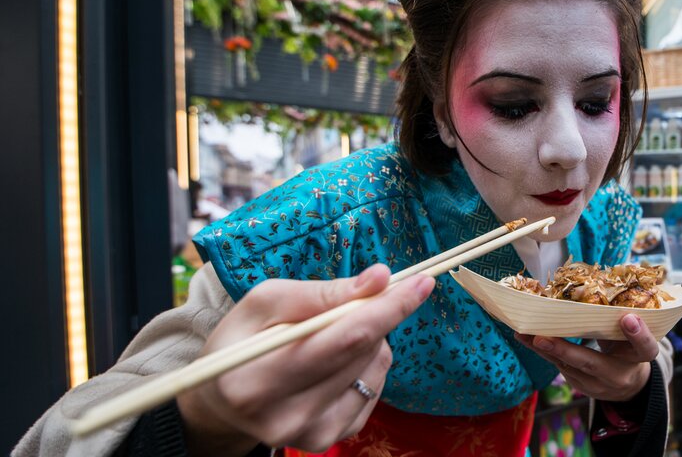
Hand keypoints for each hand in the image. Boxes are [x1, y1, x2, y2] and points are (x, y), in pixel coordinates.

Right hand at [177, 265, 434, 455]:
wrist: (222, 399)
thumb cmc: (241, 338)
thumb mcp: (265, 301)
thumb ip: (322, 292)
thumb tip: (380, 278)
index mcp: (258, 378)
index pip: (344, 338)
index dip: (388, 307)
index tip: (422, 281)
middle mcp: (286, 417)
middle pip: (364, 352)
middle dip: (377, 313)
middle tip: (368, 293)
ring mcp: (309, 435)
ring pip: (375, 368)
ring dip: (369, 339)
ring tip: (330, 334)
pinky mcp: (328, 441)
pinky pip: (374, 389)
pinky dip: (365, 364)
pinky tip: (335, 361)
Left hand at [516, 313, 656, 401]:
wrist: (627, 383)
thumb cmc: (627, 346)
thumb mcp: (633, 333)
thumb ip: (621, 315)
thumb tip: (597, 281)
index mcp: (639, 357)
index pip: (645, 348)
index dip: (639, 334)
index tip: (628, 318)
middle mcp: (619, 374)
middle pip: (592, 364)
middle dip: (565, 350)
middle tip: (542, 338)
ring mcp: (598, 385)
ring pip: (568, 366)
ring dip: (544, 350)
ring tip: (523, 334)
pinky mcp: (580, 386)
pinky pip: (559, 367)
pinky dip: (543, 351)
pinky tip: (525, 338)